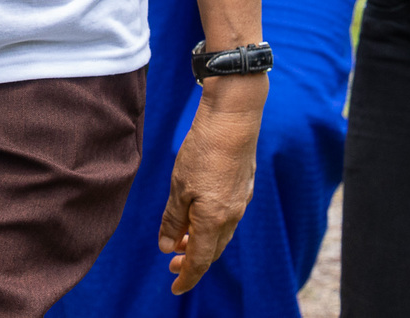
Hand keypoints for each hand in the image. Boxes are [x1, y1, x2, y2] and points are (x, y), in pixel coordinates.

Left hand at [157, 77, 262, 292]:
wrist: (233, 120)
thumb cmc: (203, 152)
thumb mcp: (178, 187)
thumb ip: (172, 219)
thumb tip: (166, 247)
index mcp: (214, 221)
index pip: (199, 260)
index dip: (186, 277)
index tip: (174, 288)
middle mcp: (232, 217)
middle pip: (211, 251)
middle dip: (191, 261)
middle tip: (172, 265)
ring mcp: (240, 202)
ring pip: (220, 235)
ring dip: (200, 242)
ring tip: (179, 240)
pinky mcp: (243, 188)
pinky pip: (227, 219)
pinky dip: (211, 226)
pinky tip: (199, 217)